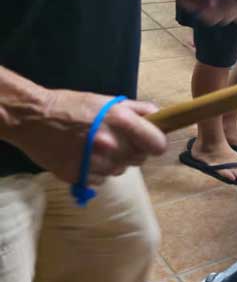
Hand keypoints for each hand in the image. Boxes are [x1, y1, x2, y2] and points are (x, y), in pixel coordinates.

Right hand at [12, 90, 166, 184]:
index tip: (150, 142)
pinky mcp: (79, 176)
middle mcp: (111, 144)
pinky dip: (96, 172)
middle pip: (139, 159)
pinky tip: (83, 157)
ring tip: (95, 147)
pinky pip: (101, 180)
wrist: (32, 118)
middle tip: (116, 141)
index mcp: (121, 122)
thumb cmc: (71, 105)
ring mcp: (95, 163)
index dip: (156, 144)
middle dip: (133, 151)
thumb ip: (136, 110)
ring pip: (120, 170)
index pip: (157, 145)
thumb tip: (159, 115)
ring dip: (114, 162)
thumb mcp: (106, 101)